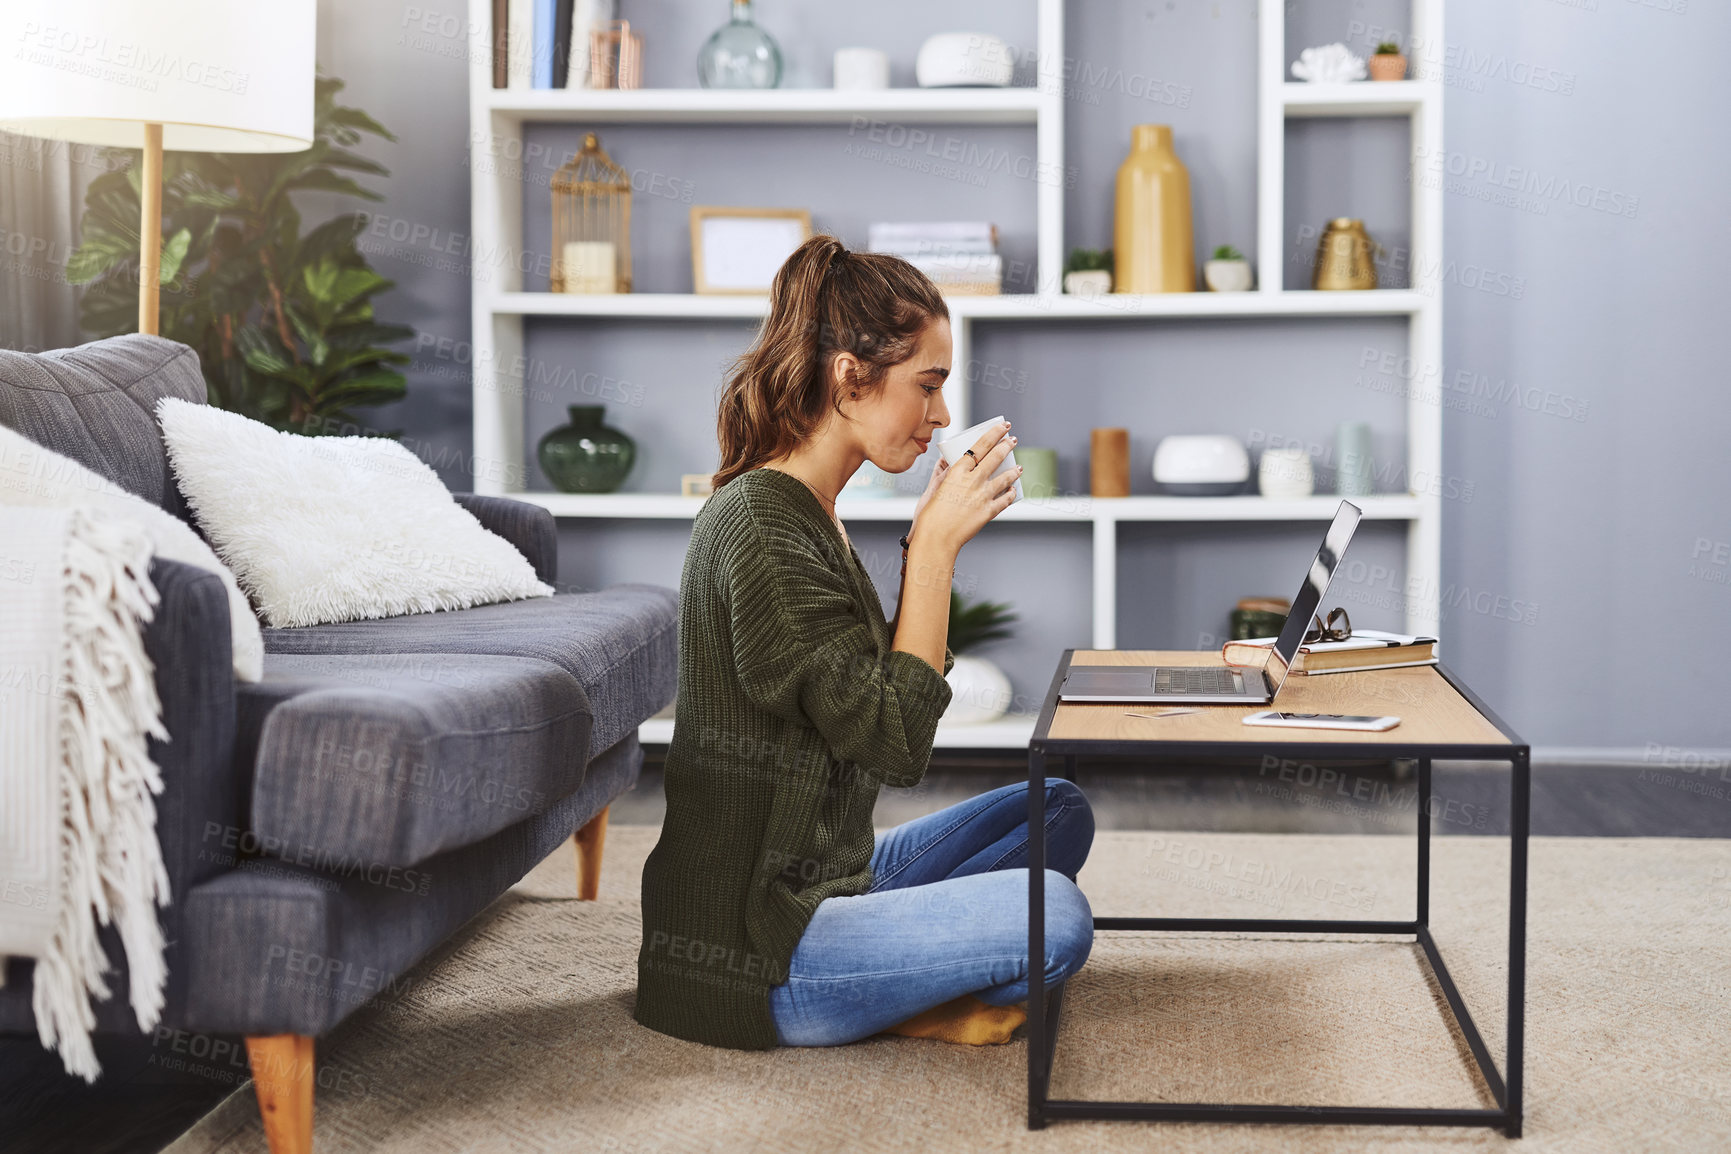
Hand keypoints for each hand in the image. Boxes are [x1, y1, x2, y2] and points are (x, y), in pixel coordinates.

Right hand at [908, 420, 1021, 559]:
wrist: (936, 538)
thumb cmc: (930, 515)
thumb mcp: (934, 489)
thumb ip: (944, 476)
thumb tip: (948, 467)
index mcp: (957, 471)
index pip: (980, 446)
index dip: (994, 434)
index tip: (1002, 427)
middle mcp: (972, 480)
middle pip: (995, 457)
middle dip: (1007, 445)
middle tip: (1013, 440)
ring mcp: (982, 496)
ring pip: (1004, 478)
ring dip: (1013, 471)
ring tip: (1018, 468)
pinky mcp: (988, 512)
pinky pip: (1005, 500)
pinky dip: (1010, 494)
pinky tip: (1012, 491)